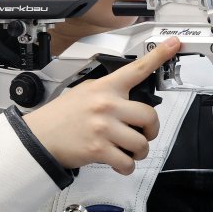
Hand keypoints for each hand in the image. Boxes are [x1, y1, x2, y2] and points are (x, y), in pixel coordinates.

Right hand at [23, 37, 180, 174]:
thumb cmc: (62, 116)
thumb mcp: (85, 91)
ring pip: (141, 143)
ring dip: (139, 151)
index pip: (137, 69)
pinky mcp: (99, 149)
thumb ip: (109, 91)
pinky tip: (121, 162)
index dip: (159, 56)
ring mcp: (104, 128)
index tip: (174, 45)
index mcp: (105, 88)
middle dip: (151, 129)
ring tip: (129, 150)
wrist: (38, 137)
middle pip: (149, 116)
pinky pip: (127, 162)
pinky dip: (127, 166)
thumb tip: (131, 95)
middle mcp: (107, 105)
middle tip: (145, 133)